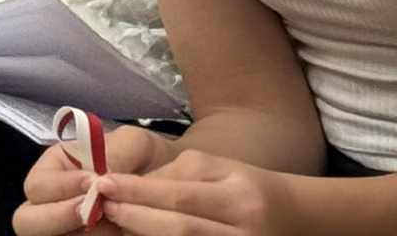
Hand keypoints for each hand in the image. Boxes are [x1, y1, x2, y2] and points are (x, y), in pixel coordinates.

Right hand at [15, 125, 172, 235]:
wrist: (177, 184)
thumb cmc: (149, 158)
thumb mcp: (136, 143)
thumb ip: (116, 153)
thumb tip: (99, 180)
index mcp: (56, 170)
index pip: (37, 186)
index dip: (60, 187)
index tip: (94, 182)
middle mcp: (55, 202)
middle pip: (27, 221)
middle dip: (57, 218)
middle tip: (93, 213)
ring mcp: (69, 228)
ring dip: (80, 234)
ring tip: (113, 224)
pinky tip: (120, 232)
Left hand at [94, 151, 300, 234]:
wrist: (294, 219)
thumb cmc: (246, 187)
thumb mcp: (217, 168)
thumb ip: (175, 174)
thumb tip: (131, 185)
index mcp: (238, 199)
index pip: (179, 196)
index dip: (138, 192)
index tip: (104, 184)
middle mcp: (242, 233)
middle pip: (179, 229)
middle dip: (135, 218)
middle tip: (102, 205)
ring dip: (142, 234)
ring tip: (113, 221)